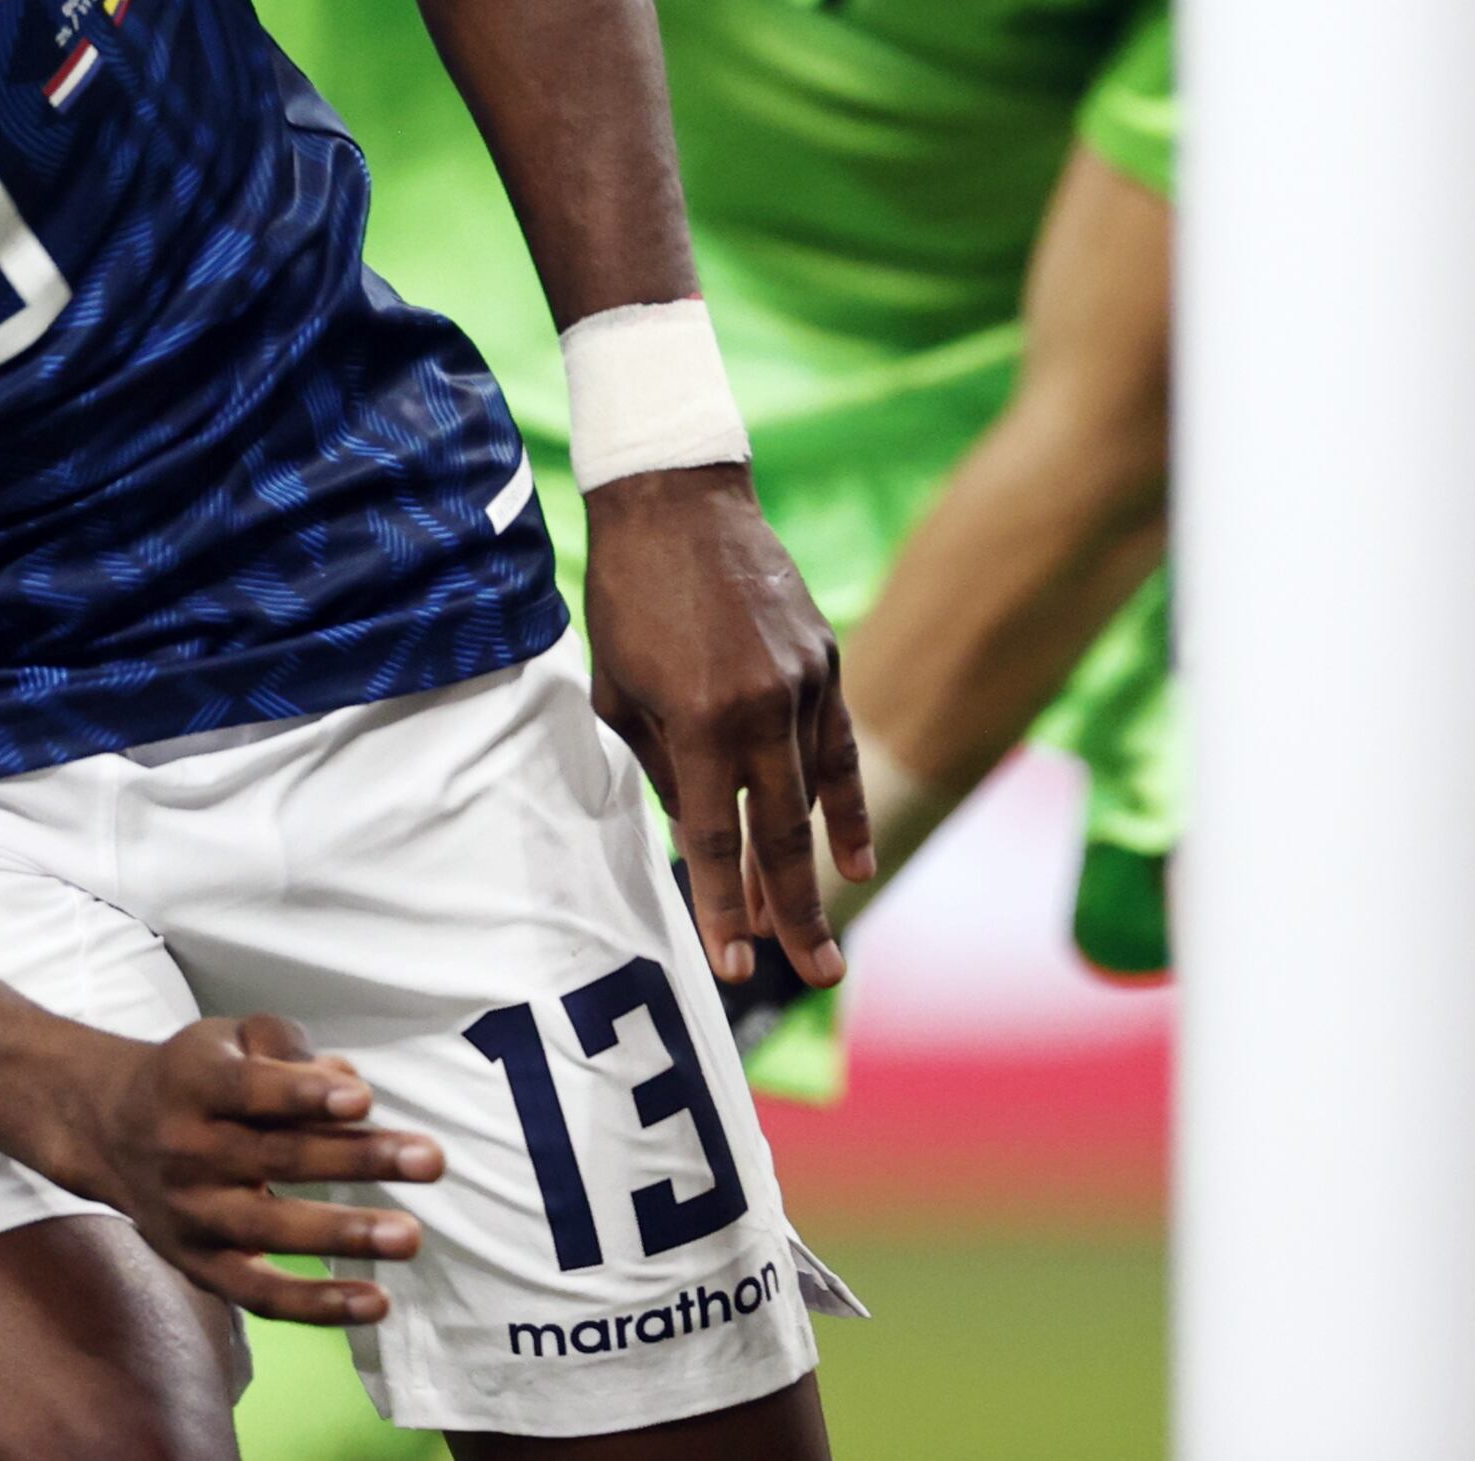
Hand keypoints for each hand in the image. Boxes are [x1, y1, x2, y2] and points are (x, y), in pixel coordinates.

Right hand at [54, 1014, 442, 1325]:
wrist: (108, 1128)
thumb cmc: (195, 1077)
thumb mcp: (229, 1038)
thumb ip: (286, 1048)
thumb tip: (348, 1088)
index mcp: (192, 1083)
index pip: (250, 1089)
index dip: (304, 1094)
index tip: (362, 1098)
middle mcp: (185, 1149)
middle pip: (276, 1157)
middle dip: (357, 1159)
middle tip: (429, 1160)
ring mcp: (190, 1213)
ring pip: (270, 1228)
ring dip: (344, 1233)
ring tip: (408, 1236)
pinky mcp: (198, 1264)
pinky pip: (258, 1294)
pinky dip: (316, 1305)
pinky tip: (374, 1302)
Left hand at [582, 465, 869, 992]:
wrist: (678, 498)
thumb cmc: (629, 596)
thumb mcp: (619, 690)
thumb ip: (661, 765)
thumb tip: (700, 826)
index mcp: (700, 719)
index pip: (716, 838)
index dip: (724, 907)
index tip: (735, 965)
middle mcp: (763, 707)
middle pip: (781, 835)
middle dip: (794, 913)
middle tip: (816, 976)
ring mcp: (805, 683)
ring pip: (815, 796)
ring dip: (816, 869)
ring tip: (823, 937)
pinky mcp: (826, 660)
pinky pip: (838, 747)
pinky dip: (844, 804)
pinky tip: (855, 855)